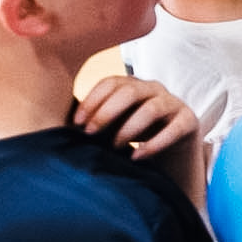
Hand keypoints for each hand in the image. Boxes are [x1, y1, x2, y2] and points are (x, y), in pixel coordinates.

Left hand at [74, 75, 198, 161]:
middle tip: (91, 135)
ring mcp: (173, 104)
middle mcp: (153, 89)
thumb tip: (51, 122)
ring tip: (115, 148)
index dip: (92, 101)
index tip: (77, 124)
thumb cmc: (130, 141)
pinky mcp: (189, 122)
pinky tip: (137, 157)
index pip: (110, 83)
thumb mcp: (110, 127)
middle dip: (106, 113)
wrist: (168, 158)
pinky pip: (174, 129)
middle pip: (129, 91)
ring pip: (152, 108)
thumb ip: (91, 121)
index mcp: (132, 86)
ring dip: (129, 129)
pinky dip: (154, 144)